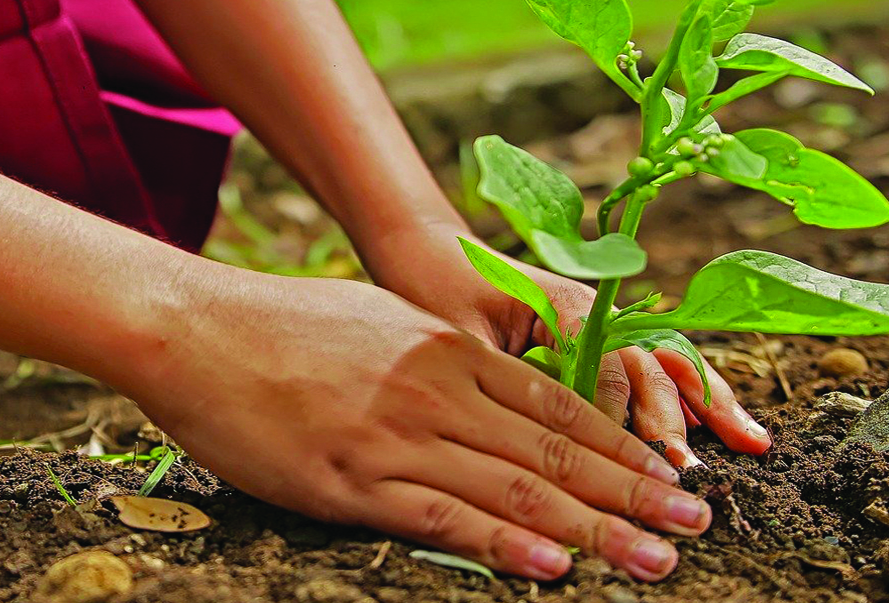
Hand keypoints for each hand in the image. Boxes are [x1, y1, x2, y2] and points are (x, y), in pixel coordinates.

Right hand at [113, 271, 711, 580]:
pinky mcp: (351, 479)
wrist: (194, 328)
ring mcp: (396, 435)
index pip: (557, 406)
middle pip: (555, 451)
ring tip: (654, 559)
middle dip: (633, 493)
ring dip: (593, 530)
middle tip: (694, 526)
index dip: (623, 446)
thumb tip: (484, 396)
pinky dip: (503, 544)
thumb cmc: (278, 327)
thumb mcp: (376, 323)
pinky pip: (442, 517)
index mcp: (446, 349)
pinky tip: (552, 566)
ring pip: (514, 489)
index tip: (672, 475)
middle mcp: (436, 388)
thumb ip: (437, 360)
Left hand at [356, 219, 770, 466]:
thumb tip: (543, 433)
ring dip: (707, 404)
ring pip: (667, 363)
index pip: (607, 368)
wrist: (428, 248)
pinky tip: (728, 426)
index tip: (633, 467)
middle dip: (676, 422)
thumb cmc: (435, 289)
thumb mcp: (460, 336)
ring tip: (751, 443)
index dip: (620, 421)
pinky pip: (656, 364)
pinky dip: (693, 394)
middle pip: (649, 366)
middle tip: (690, 476)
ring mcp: (605, 319)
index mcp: (563, 302)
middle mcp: (595, 308)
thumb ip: (506, 375)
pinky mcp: (601, 335)